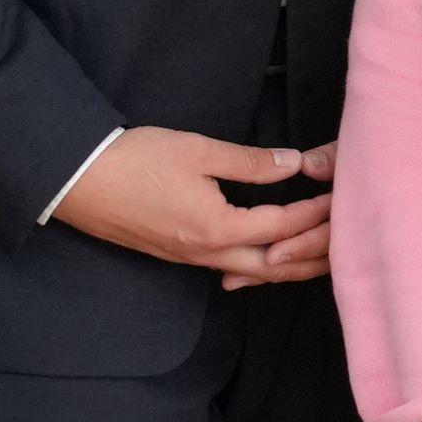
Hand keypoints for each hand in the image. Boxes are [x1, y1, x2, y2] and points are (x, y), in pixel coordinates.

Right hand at [56, 127, 335, 287]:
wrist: (74, 179)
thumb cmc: (134, 159)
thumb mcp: (197, 150)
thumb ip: (249, 161)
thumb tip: (292, 164)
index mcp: (218, 228)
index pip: (284, 226)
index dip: (317, 211)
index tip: (342, 196)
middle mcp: (208, 253)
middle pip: (278, 266)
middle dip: (315, 254)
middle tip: (346, 239)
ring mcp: (190, 259)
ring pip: (255, 272)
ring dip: (290, 264)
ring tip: (319, 252)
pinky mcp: (176, 255)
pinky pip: (230, 267)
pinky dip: (259, 267)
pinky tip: (267, 259)